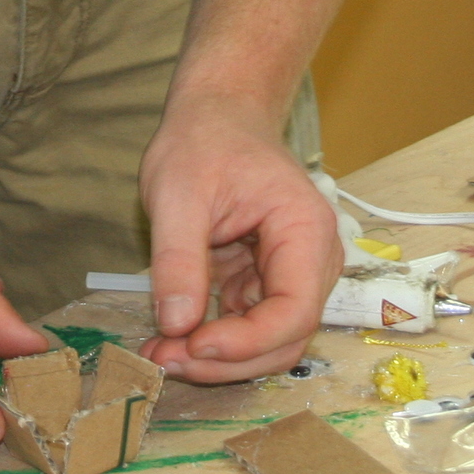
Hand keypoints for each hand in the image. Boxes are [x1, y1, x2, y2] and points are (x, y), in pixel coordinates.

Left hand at [135, 93, 342, 382]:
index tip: (191, 345)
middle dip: (228, 359)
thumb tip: (176, 325)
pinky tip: (171, 337)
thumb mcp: (177, 194)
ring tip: (160, 352)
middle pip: (286, 337)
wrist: (218, 114)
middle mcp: (312, 260)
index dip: (247, 342)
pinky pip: (248, 324)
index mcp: (304, 231)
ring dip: (219, 357)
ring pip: (269, 340)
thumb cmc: (203, 141)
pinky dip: (213, 338)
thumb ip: (178, 259)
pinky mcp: (265, 281)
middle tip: (164, 359)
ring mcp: (292, 274)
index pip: (294, 311)